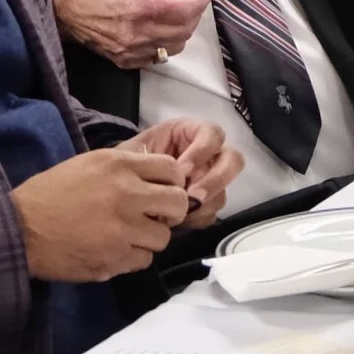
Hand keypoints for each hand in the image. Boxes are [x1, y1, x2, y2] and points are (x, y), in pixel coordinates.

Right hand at [12, 149, 193, 280]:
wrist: (19, 229)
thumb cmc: (48, 194)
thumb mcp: (87, 165)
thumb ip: (123, 168)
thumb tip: (154, 174)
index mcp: (119, 166)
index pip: (172, 170)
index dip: (172, 183)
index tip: (162, 192)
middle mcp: (128, 194)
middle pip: (178, 204)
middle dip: (170, 212)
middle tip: (154, 217)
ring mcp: (124, 229)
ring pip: (163, 237)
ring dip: (149, 238)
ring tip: (127, 236)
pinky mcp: (116, 258)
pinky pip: (144, 260)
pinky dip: (133, 257)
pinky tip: (114, 250)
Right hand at [50, 0, 210, 69]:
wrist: (64, 9)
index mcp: (140, 9)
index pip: (184, 11)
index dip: (199, 2)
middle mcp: (138, 34)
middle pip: (184, 30)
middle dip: (193, 14)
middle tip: (191, 0)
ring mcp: (132, 51)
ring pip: (174, 46)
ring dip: (182, 30)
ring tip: (176, 14)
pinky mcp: (125, 61)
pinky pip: (158, 57)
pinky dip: (166, 43)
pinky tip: (160, 29)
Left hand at [122, 119, 243, 226]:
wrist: (120, 185)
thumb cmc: (129, 161)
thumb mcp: (134, 152)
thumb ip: (151, 160)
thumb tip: (170, 180)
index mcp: (191, 133)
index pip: (212, 134)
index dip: (202, 151)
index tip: (181, 169)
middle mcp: (208, 155)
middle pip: (233, 161)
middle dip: (215, 180)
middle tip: (193, 195)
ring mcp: (209, 179)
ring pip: (224, 190)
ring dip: (205, 203)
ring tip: (179, 212)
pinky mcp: (205, 202)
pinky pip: (213, 212)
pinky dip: (198, 218)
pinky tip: (179, 220)